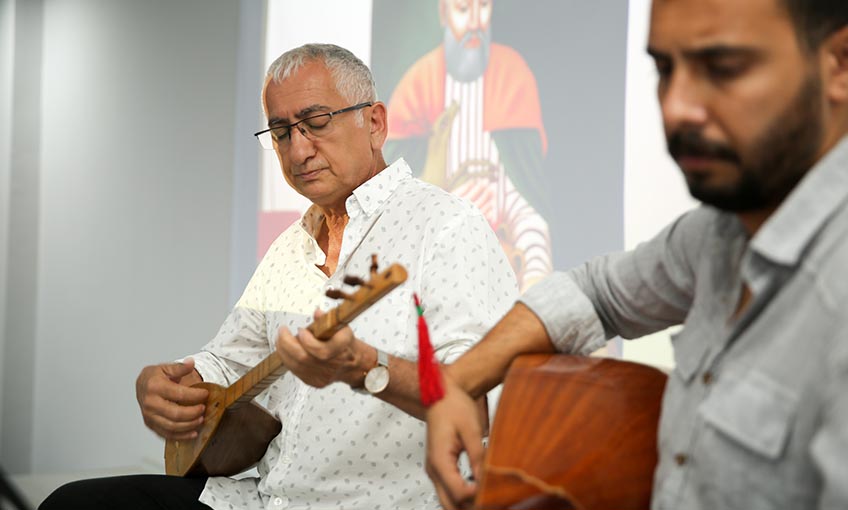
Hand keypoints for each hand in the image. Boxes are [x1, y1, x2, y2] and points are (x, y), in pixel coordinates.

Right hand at [135, 358, 207, 439]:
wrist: (142, 385)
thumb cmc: (154, 377)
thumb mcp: (166, 368)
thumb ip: (180, 367)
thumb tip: (191, 363)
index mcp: (154, 387)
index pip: (179, 394)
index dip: (195, 395)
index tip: (205, 394)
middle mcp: (150, 403)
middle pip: (175, 414)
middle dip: (193, 413)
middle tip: (203, 409)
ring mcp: (149, 416)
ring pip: (171, 427)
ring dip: (189, 425)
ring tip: (201, 420)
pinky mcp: (150, 425)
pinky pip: (166, 434)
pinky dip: (181, 436)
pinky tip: (193, 433)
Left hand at [275, 309, 369, 387]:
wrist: (353, 364)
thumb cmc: (345, 343)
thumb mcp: (341, 327)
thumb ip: (328, 319)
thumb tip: (317, 313)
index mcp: (342, 350)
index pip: (320, 350)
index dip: (306, 340)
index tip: (300, 329)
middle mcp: (333, 366)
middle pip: (303, 359)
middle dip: (287, 343)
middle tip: (282, 331)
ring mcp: (323, 377)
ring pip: (296, 366)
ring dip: (284, 351)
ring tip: (280, 339)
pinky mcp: (315, 382)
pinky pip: (295, 371)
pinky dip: (287, 359)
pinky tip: (285, 350)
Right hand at [425, 370, 484, 509]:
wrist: (441, 394)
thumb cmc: (454, 406)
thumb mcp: (470, 428)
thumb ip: (478, 455)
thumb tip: (486, 478)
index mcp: (439, 460)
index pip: (458, 492)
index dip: (477, 496)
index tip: (495, 489)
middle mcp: (434, 469)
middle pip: (450, 504)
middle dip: (470, 507)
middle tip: (492, 500)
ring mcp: (435, 470)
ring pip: (448, 501)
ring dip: (466, 504)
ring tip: (488, 496)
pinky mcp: (441, 468)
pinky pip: (449, 490)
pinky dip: (463, 496)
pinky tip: (480, 489)